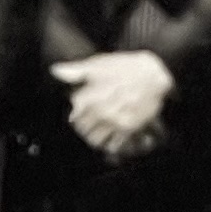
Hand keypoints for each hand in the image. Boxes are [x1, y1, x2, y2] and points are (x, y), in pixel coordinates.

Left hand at [55, 51, 172, 159]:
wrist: (155, 73)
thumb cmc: (126, 67)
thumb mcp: (99, 65)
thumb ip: (76, 70)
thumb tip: (55, 71)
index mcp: (90, 97)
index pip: (74, 117)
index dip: (77, 116)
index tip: (81, 113)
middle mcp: (101, 111)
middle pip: (83, 130)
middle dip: (85, 127)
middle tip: (90, 123)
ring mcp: (115, 121)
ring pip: (95, 141)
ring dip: (95, 138)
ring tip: (99, 132)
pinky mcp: (129, 128)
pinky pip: (113, 146)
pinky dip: (110, 145)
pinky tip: (111, 137)